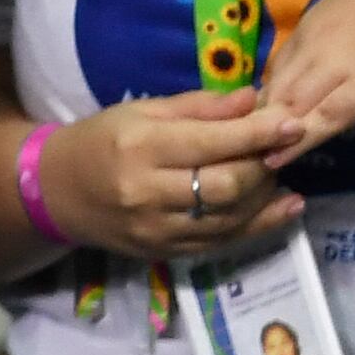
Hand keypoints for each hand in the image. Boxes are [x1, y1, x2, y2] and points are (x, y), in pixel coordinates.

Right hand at [46, 88, 307, 259]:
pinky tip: (282, 208)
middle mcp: (148, 192)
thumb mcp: (142, 110)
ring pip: (230, 219)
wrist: (59, 192)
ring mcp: (158, 230)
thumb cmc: (102, 138)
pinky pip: (223, 243)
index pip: (211, 142)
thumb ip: (199, 106)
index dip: (259, 133)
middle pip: (226, 185)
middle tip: (285, 146)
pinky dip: (259, 226)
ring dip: (266, 196)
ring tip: (279, 172)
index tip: (294, 121)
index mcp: (141, 146)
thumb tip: (253, 99)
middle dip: (265, 165)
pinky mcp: (166, 254)